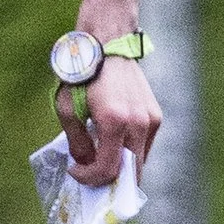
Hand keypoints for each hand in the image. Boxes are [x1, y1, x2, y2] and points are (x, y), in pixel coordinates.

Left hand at [56, 52, 159, 187]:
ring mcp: (151, 119)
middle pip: (130, 173)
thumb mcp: (68, 108)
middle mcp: (138, 123)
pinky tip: (112, 142)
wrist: (107, 44)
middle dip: (108, 179)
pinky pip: (144, 145)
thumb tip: (85, 163)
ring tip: (99, 156)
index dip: (89, 178)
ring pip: (140, 161)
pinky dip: (129, 152)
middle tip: (89, 173)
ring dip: (120, 166)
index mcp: (114, 121)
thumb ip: (77, 141)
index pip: (108, 169)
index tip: (74, 170)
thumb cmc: (82, 75)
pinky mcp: (156, 115)